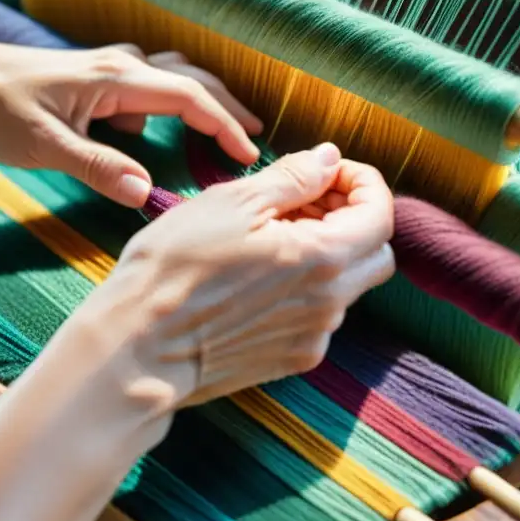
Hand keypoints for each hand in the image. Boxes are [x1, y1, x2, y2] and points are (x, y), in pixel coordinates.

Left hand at [0, 36, 262, 206]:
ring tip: (223, 132)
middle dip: (227, 108)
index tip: (249, 156)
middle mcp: (120, 65)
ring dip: (201, 101)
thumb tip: (145, 192)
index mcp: (117, 78)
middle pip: (191, 79)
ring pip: (170, 78)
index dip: (225, 126)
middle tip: (256, 139)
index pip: (189, 98)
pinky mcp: (92, 77)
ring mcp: (106, 68)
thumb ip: (96, 167)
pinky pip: (144, 86)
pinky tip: (151, 134)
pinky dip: (166, 106)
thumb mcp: (42, 146)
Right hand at [59, 143, 395, 407]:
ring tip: (268, 237)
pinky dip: (303, 288)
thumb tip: (330, 160)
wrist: (138, 347)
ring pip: (345, 286)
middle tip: (302, 200)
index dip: (362, 183)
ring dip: (325, 253)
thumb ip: (293, 179)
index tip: (329, 171)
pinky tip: (256, 277)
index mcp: (324, 259)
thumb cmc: (175, 268)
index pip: (381, 215)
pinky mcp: (290, 360)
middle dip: (350, 218)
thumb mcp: (232, 203)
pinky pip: (317, 316)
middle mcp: (330, 305)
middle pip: (374, 253)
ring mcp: (312, 338)